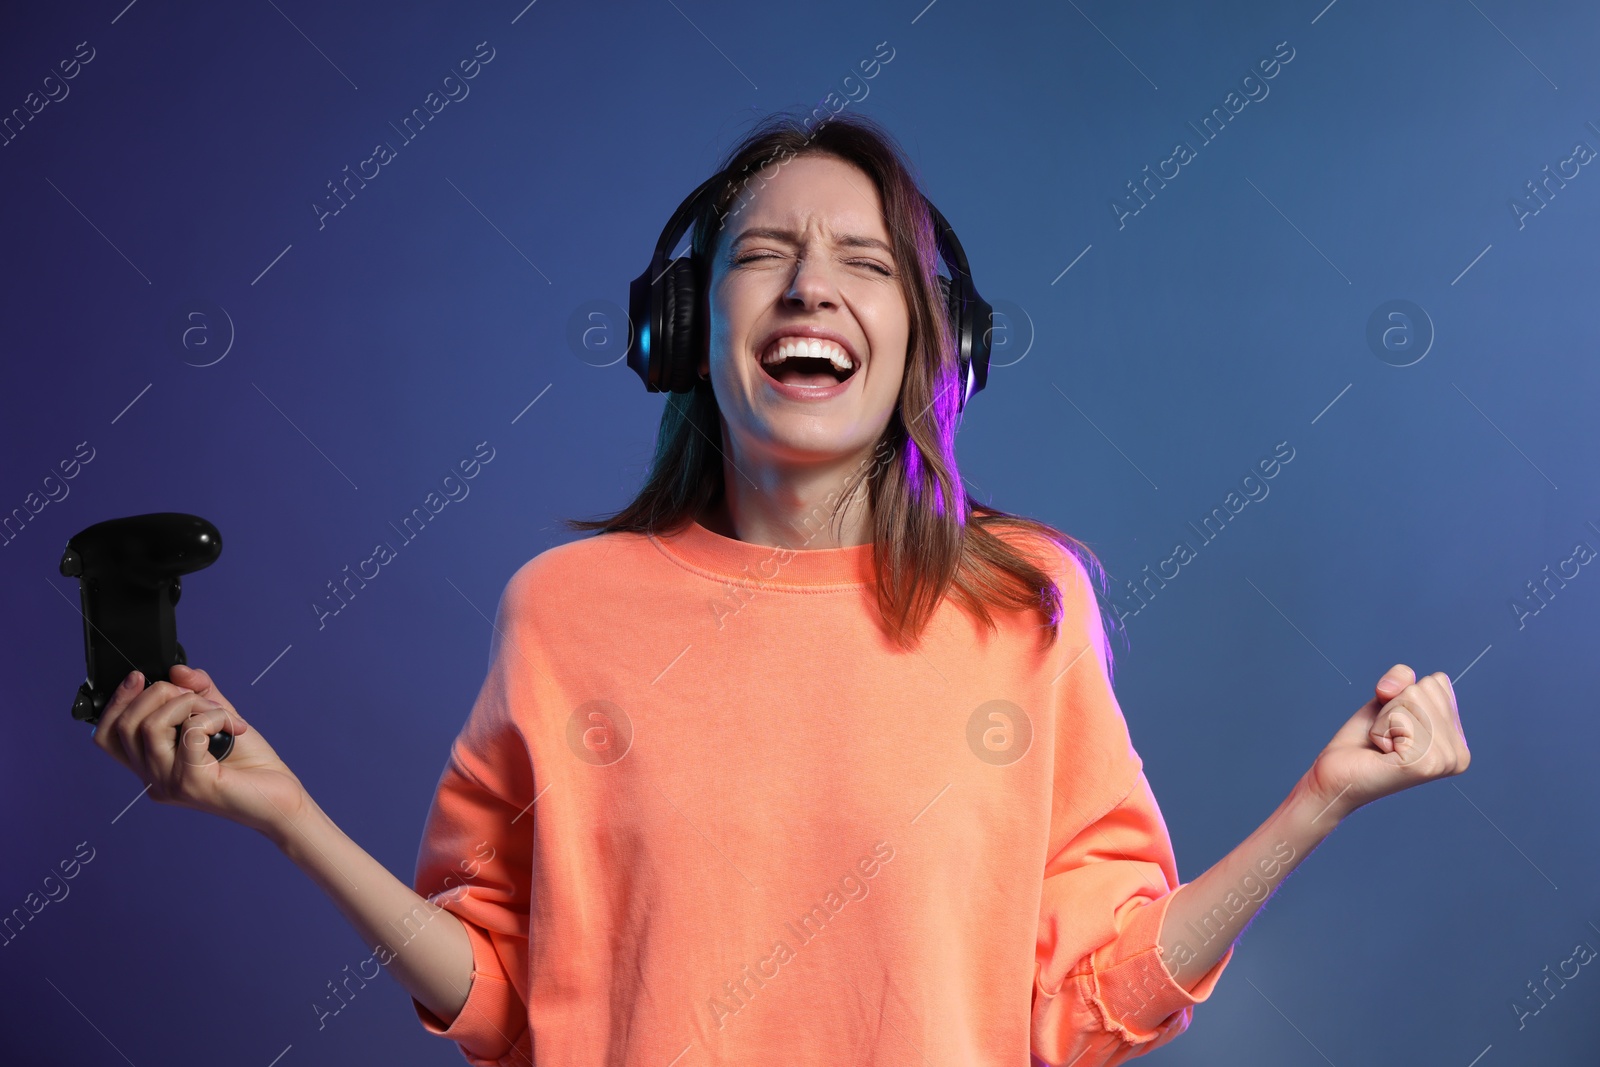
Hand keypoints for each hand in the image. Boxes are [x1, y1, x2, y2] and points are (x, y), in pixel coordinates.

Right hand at [91, 664, 309, 838]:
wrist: (282, 802)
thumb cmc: (253, 768)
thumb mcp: (221, 720)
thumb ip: (198, 694)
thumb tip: (176, 672)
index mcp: (153, 768)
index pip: (107, 736)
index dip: (116, 702)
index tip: (139, 677)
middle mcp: (154, 781)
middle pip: (125, 725)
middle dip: (160, 694)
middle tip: (199, 697)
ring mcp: (169, 785)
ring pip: (151, 726)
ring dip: (191, 704)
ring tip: (222, 714)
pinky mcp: (192, 784)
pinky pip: (189, 733)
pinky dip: (213, 717)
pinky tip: (235, 727)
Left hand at [1303, 664, 1469, 822]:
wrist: (1336, 776)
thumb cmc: (1363, 741)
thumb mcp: (1388, 699)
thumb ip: (1401, 678)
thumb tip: (1389, 690)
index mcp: (1458, 740)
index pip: (1438, 682)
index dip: (1404, 695)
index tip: (1396, 726)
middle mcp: (1459, 754)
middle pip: (1425, 687)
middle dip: (1394, 707)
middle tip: (1386, 738)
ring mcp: (1445, 761)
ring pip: (1411, 698)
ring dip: (1385, 719)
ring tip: (1384, 747)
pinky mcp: (1425, 764)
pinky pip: (1398, 718)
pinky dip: (1379, 730)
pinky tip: (1382, 754)